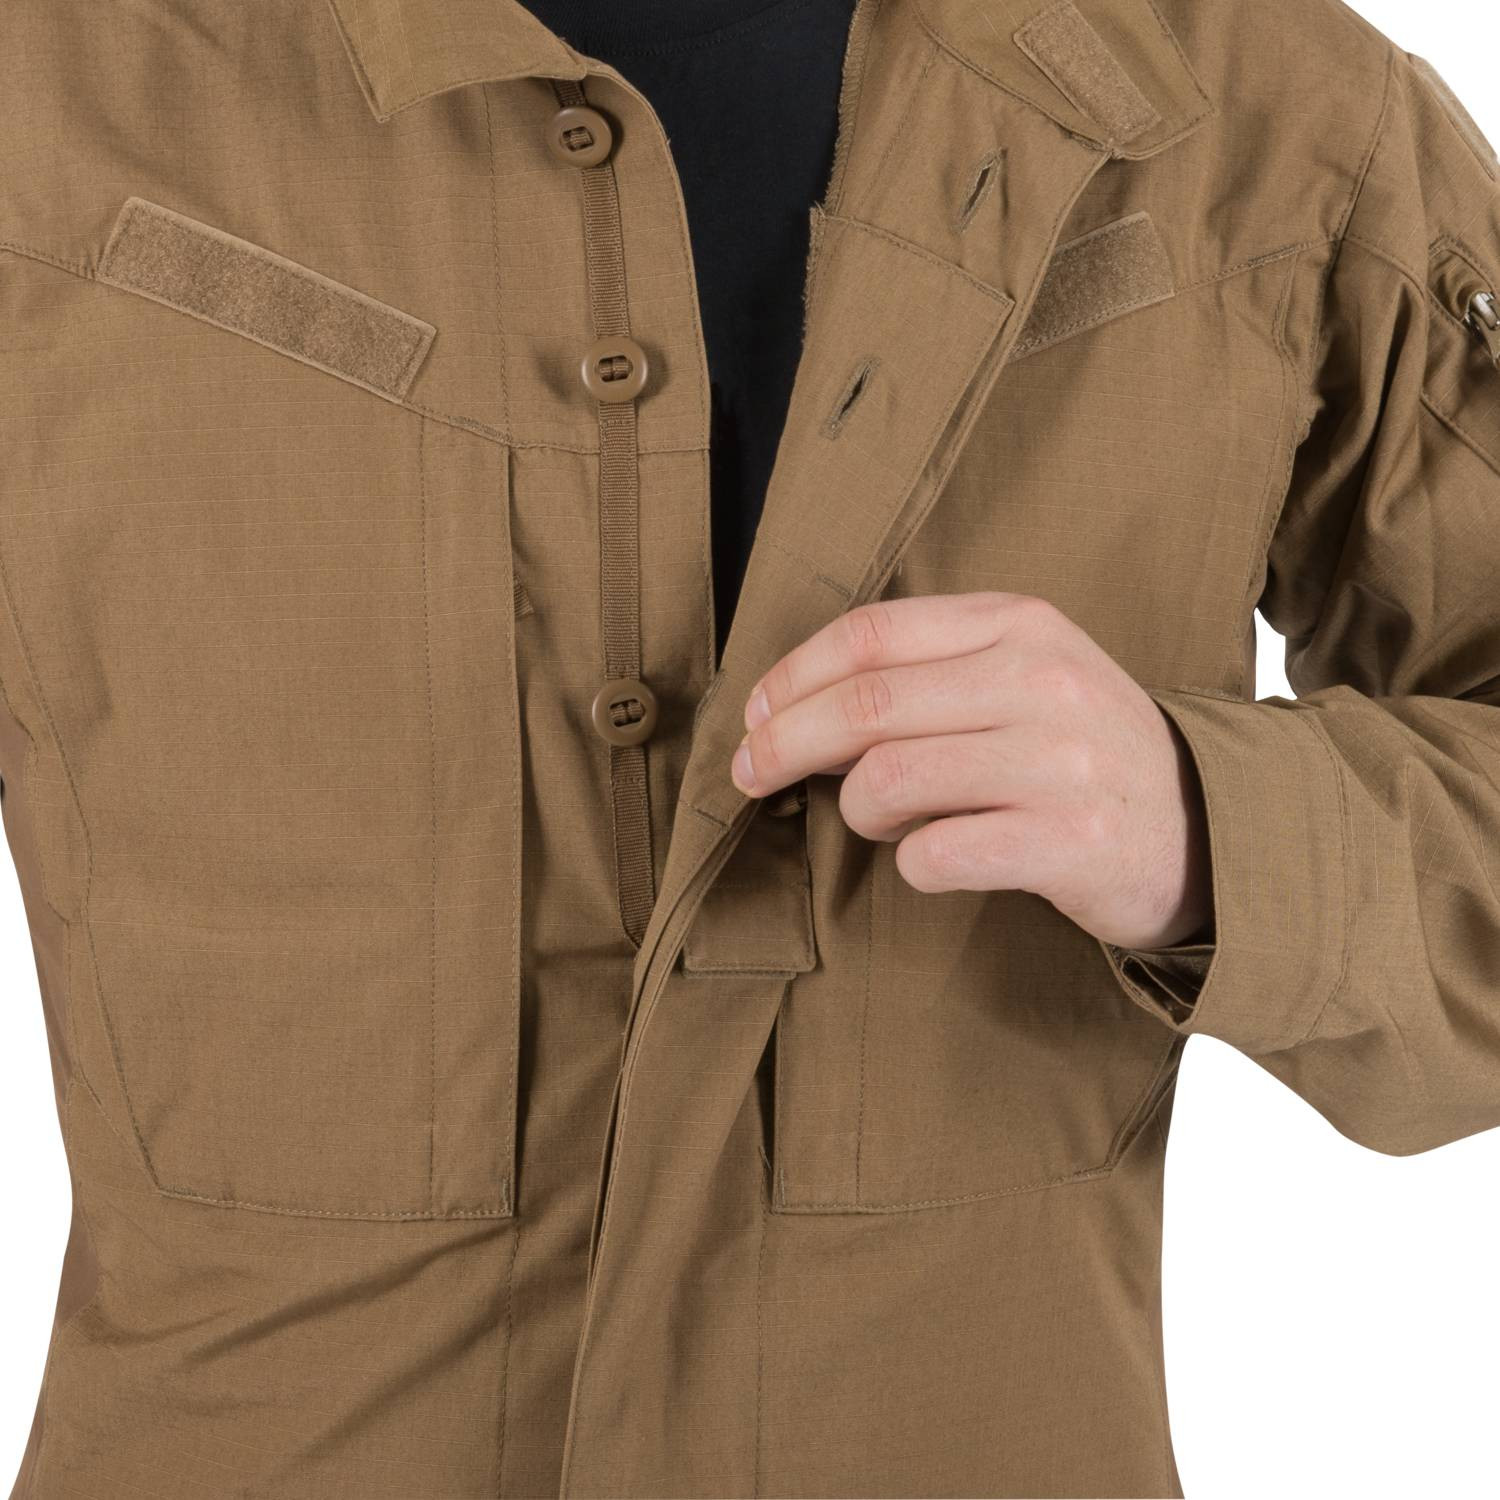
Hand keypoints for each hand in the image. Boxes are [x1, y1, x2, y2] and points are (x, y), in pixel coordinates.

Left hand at [731, 592, 1211, 950]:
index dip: (790, 678)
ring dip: (857, 811)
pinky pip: (936, 855)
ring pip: (889, 780)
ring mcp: (1061, 761)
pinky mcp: (1072, 842)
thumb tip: (788, 710)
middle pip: (865, 705)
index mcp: (1019, 624)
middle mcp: (1042, 680)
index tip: (753, 717)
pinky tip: (933, 859)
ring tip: (879, 821)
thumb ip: (924, 674)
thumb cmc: (1080, 749)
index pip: (870, 634)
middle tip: (751, 776)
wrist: (1203, 826)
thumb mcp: (1020, 676)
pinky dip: (912, 864)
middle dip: (784, 744)